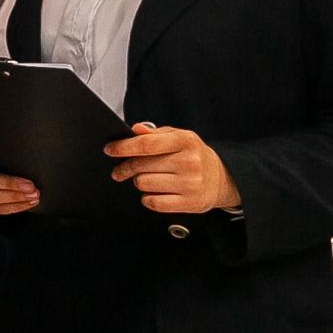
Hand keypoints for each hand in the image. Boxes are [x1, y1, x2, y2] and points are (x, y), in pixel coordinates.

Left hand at [106, 122, 239, 213]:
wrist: (222, 178)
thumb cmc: (194, 155)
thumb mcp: (179, 137)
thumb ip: (155, 133)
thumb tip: (136, 129)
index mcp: (185, 141)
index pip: (146, 144)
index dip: (123, 147)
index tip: (110, 150)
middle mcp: (189, 162)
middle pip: (140, 165)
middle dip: (125, 167)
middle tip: (121, 169)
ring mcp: (191, 184)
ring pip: (143, 184)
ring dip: (139, 182)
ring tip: (149, 178)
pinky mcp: (190, 203)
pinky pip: (153, 202)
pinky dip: (148, 198)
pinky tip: (155, 192)